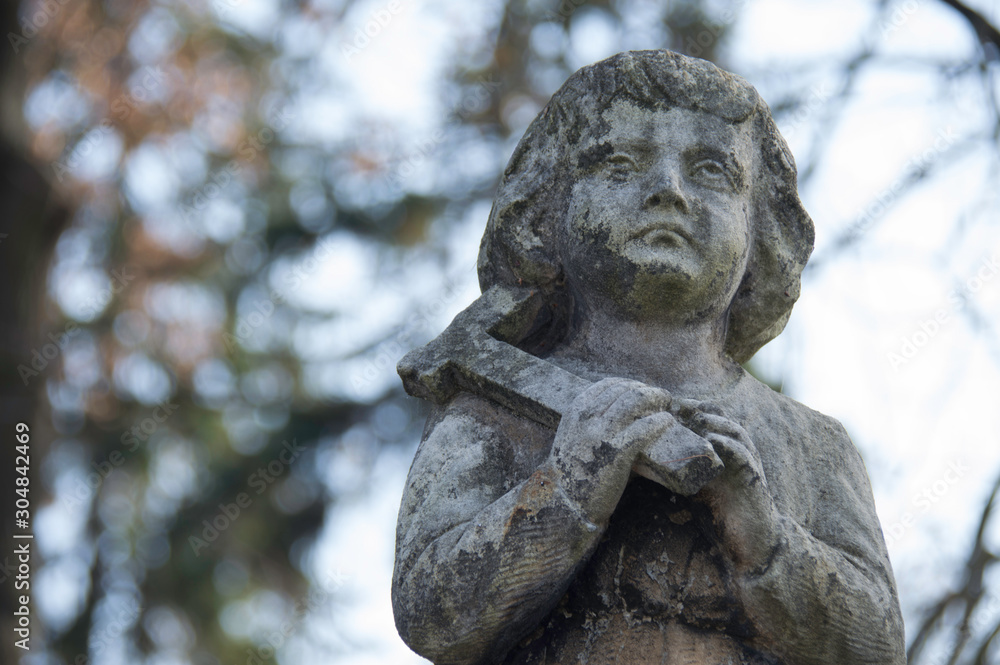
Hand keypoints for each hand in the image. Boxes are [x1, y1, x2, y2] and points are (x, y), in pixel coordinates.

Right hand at [548, 377, 676, 522]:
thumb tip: (621, 412)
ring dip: (656, 398)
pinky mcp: (619, 451)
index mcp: (576, 411)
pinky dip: (660, 420)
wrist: (565, 500)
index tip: (640, 389)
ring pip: (637, 401)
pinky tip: (667, 421)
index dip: (629, 384)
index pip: (607, 385)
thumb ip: (590, 422)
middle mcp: (589, 418)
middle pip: (625, 390)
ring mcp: (604, 433)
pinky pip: (646, 426)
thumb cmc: (571, 471)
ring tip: (666, 404)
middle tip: (659, 397)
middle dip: (646, 390)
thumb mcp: (572, 436)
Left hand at [675, 399, 780, 570]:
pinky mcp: (754, 479)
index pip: (709, 416)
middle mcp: (738, 450)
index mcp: (724, 448)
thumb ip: (679, 467)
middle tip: (673, 404)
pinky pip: (743, 455)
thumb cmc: (721, 510)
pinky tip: (711, 441)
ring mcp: (748, 462)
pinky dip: (727, 445)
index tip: (664, 404)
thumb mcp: (696, 483)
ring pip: (733, 431)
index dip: (688, 407)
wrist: (753, 539)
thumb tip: (643, 461)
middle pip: (720, 417)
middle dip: (697, 408)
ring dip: (712, 421)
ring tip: (691, 416)